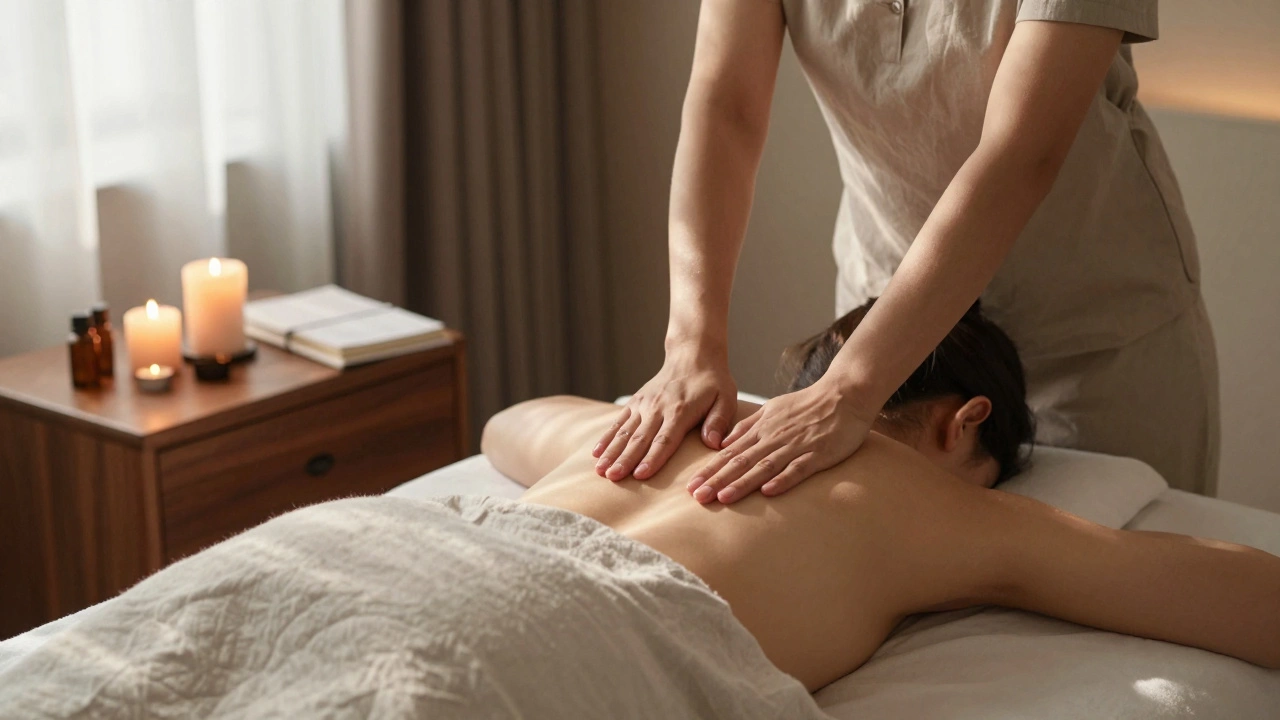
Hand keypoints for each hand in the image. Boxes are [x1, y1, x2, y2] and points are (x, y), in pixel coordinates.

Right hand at [593, 350, 737, 480]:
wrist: (692, 356)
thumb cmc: (712, 382)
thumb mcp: (726, 398)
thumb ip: (719, 421)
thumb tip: (713, 443)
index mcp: (680, 411)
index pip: (665, 439)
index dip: (653, 458)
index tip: (641, 475)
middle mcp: (657, 408)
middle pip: (640, 439)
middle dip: (625, 460)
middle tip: (614, 478)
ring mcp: (644, 405)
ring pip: (625, 432)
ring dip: (612, 452)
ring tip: (601, 471)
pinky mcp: (635, 402)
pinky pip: (619, 422)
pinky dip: (606, 438)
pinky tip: (596, 453)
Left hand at [686, 378, 874, 503]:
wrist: (844, 394)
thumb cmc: (808, 404)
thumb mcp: (772, 409)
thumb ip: (748, 427)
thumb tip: (723, 444)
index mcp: (762, 428)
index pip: (730, 453)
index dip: (710, 470)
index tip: (691, 486)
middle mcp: (774, 438)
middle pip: (741, 461)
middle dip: (718, 480)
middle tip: (697, 497)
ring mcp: (796, 446)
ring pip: (765, 466)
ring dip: (743, 482)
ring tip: (723, 497)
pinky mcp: (818, 454)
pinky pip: (799, 468)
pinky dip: (784, 480)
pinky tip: (769, 493)